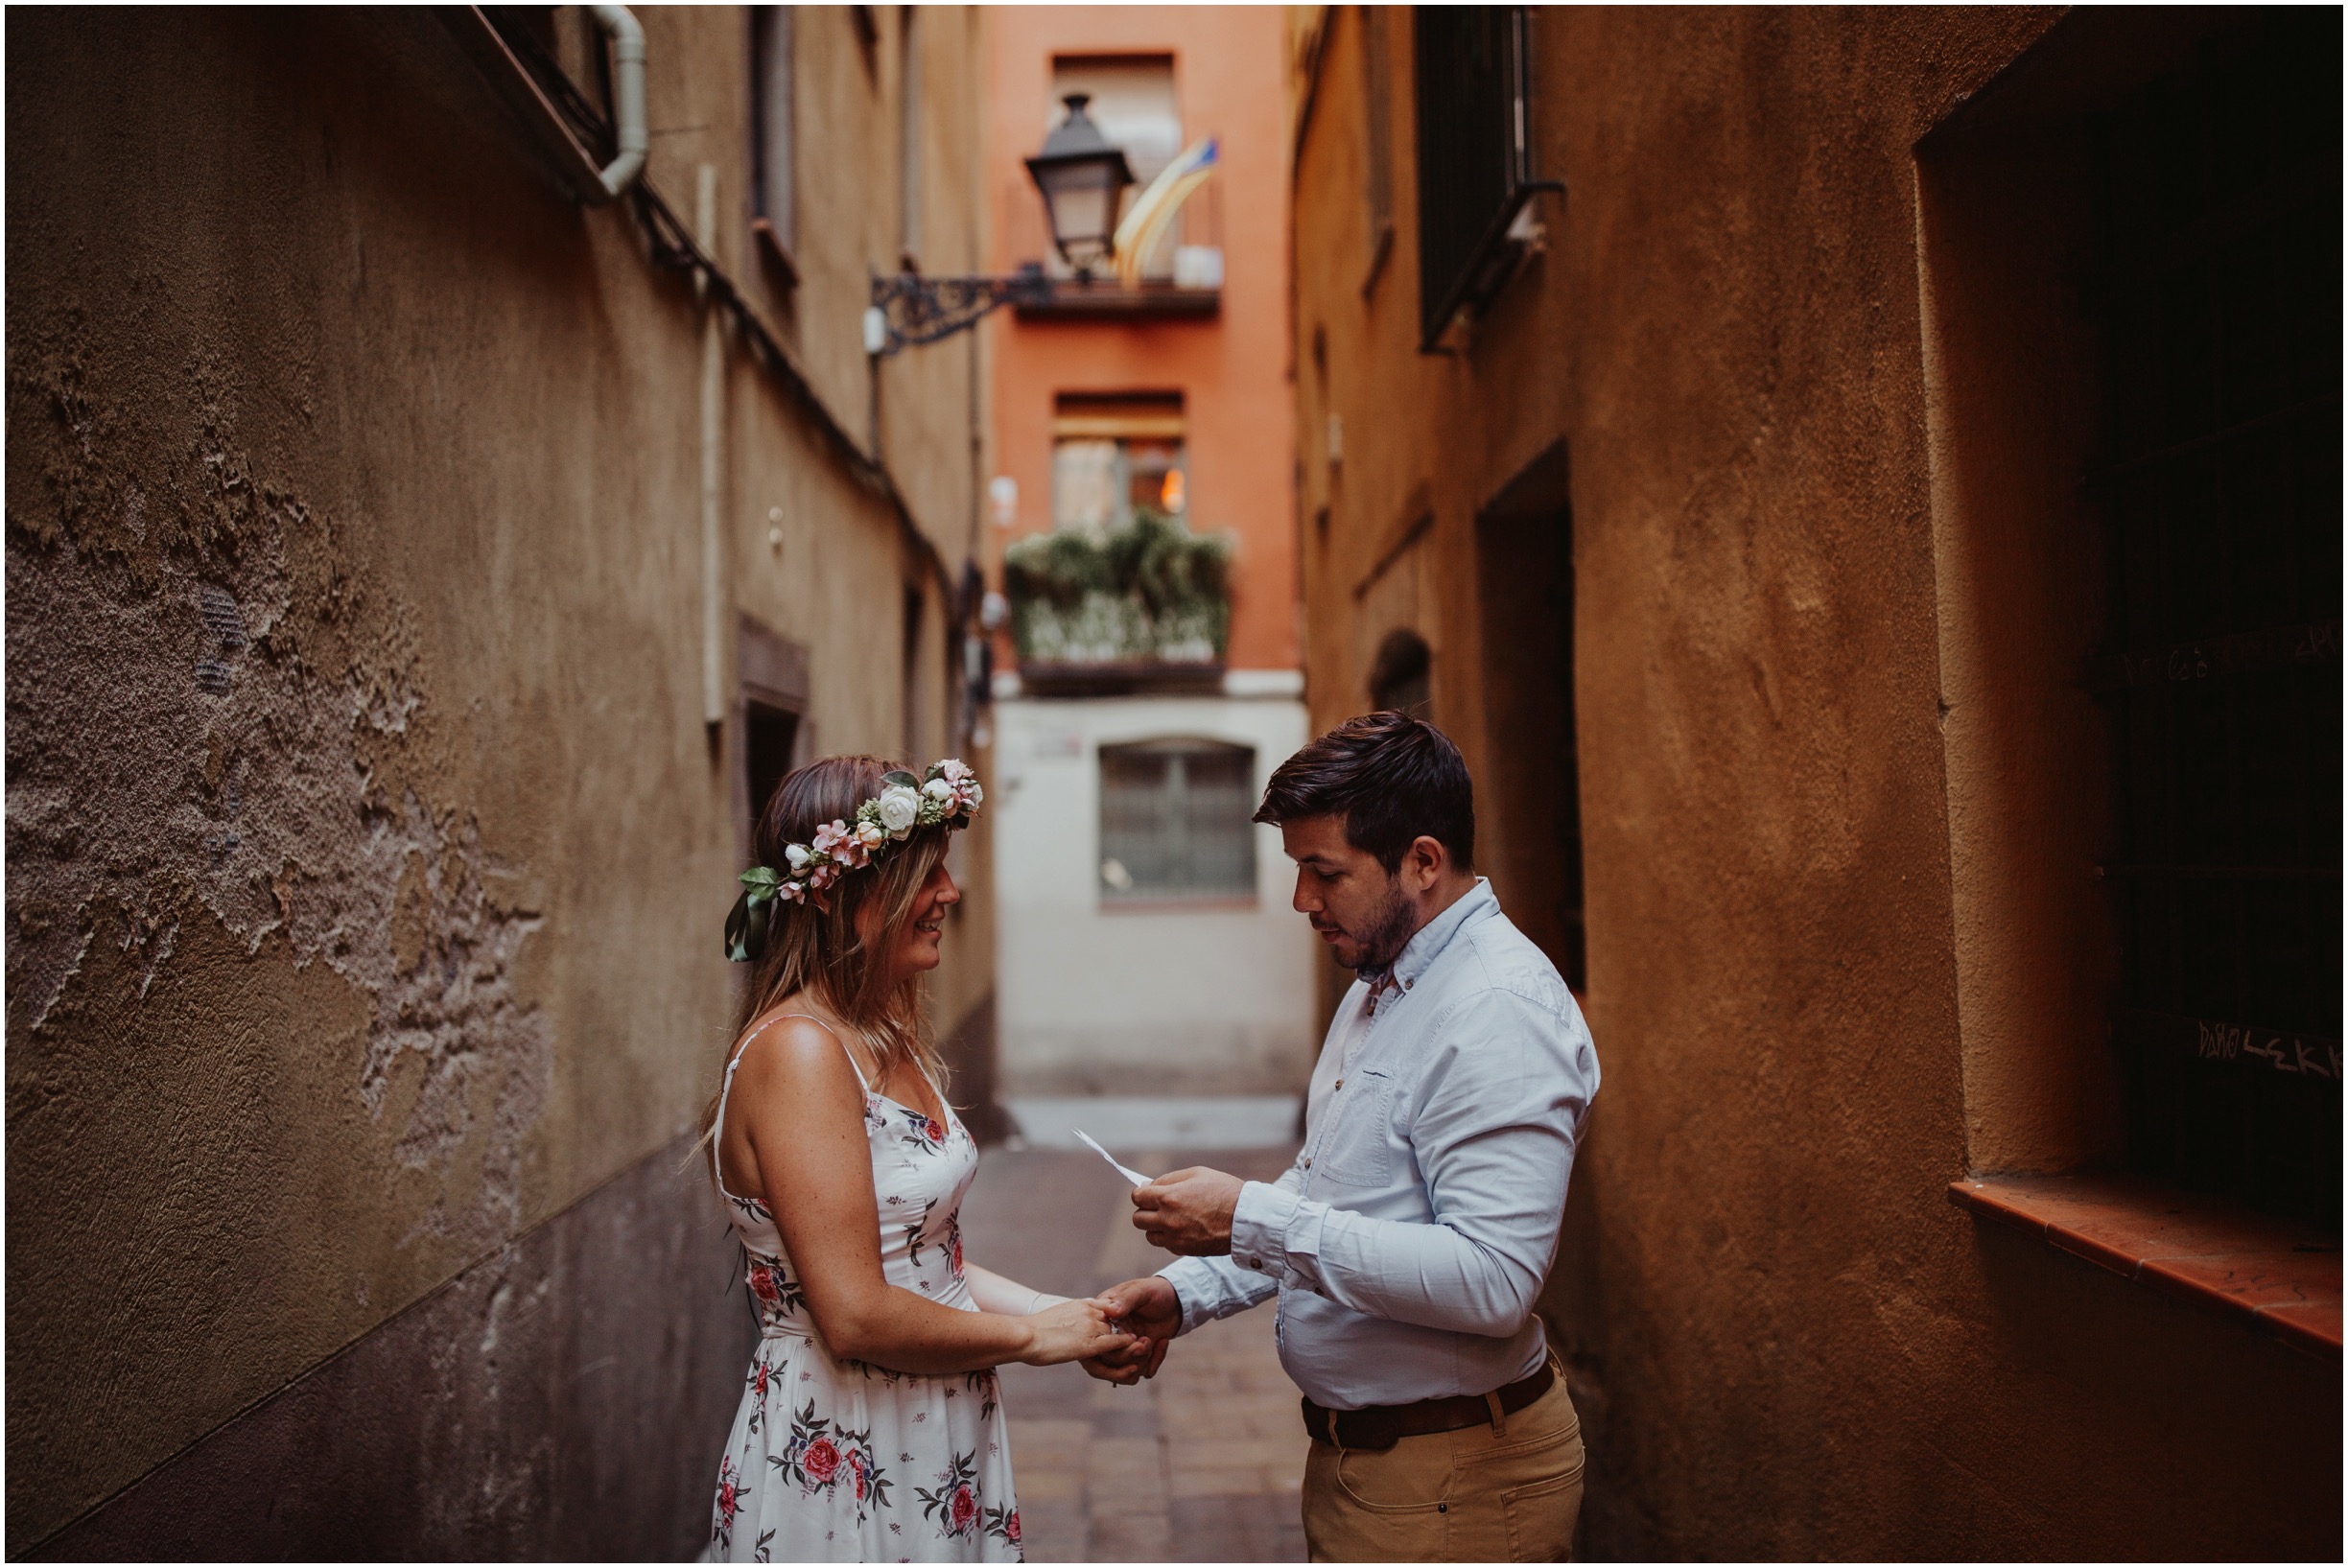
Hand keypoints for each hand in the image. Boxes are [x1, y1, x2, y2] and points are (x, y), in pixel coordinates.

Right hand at [1018, 1296, 1132, 1367]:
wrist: (1024, 1336)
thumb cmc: (1033, 1330)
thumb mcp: (1057, 1317)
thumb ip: (1071, 1318)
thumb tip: (1068, 1324)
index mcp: (1082, 1303)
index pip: (1109, 1307)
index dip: (1117, 1317)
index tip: (1123, 1325)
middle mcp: (1090, 1312)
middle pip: (1118, 1319)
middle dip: (1127, 1328)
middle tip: (1138, 1338)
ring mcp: (1091, 1327)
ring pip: (1120, 1332)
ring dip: (1131, 1340)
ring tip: (1140, 1346)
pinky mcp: (1091, 1344)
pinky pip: (1116, 1343)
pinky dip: (1127, 1346)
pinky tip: (1132, 1349)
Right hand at [1080, 1276, 1180, 1383]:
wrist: (1176, 1300)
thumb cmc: (1155, 1291)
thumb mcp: (1141, 1291)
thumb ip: (1126, 1300)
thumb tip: (1110, 1311)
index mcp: (1104, 1319)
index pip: (1096, 1342)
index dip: (1111, 1347)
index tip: (1132, 1337)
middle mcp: (1112, 1336)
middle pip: (1109, 1360)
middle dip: (1128, 1355)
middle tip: (1145, 1341)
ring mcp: (1126, 1349)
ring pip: (1126, 1370)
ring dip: (1142, 1359)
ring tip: (1151, 1340)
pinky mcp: (1141, 1357)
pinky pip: (1145, 1371)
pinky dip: (1155, 1360)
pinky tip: (1163, 1341)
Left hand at [1132, 1167, 1244, 1255]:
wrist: (1245, 1219)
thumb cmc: (1224, 1191)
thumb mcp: (1197, 1174)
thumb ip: (1169, 1179)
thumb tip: (1148, 1185)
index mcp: (1168, 1197)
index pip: (1137, 1197)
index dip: (1141, 1193)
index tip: (1148, 1193)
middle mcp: (1167, 1219)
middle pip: (1138, 1219)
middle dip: (1145, 1210)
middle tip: (1159, 1206)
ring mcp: (1175, 1237)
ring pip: (1149, 1235)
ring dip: (1155, 1226)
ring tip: (1172, 1218)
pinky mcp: (1183, 1250)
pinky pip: (1165, 1244)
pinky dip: (1170, 1237)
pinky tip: (1185, 1228)